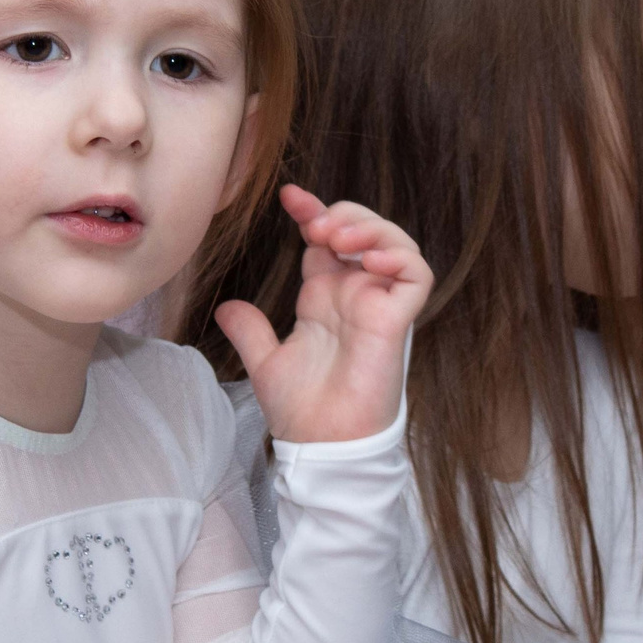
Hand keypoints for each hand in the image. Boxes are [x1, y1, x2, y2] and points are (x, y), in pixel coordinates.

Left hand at [216, 184, 427, 444]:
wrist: (320, 445)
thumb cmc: (302, 412)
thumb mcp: (265, 362)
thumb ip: (250, 331)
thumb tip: (226, 307)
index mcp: (327, 297)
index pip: (328, 240)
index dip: (314, 211)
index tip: (289, 197)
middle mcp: (356, 295)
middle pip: (365, 231)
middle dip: (343, 213)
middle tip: (315, 223)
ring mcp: (379, 305)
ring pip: (396, 244)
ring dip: (369, 228)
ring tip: (336, 237)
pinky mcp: (397, 321)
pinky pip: (416, 276)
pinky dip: (399, 257)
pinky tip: (368, 260)